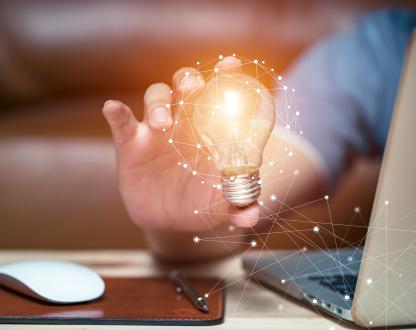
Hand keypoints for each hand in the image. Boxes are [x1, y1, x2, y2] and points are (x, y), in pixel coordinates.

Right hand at [103, 56, 258, 232]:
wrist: (169, 219)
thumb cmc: (200, 203)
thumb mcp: (218, 205)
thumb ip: (237, 207)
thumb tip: (250, 216)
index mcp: (211, 131)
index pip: (218, 96)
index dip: (224, 78)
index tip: (230, 66)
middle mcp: (185, 122)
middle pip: (185, 87)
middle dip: (190, 82)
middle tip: (195, 89)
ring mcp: (156, 131)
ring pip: (156, 98)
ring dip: (159, 103)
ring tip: (162, 123)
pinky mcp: (131, 145)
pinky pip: (122, 123)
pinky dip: (117, 114)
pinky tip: (112, 108)